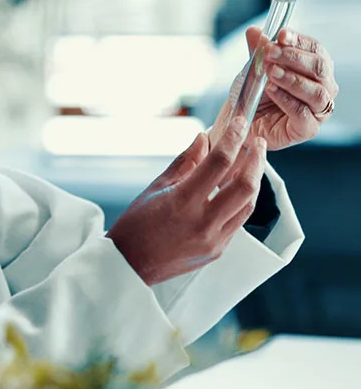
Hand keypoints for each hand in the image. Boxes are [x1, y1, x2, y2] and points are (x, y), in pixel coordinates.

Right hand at [106, 117, 266, 284]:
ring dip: (254, 180)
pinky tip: (238, 187)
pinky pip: (238, 221)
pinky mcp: (218, 250)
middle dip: (257, 159)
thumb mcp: (156, 186)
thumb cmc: (136, 224)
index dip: (233, 138)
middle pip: (245, 185)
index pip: (219, 162)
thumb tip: (204, 138)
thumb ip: (185, 161)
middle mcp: (202, 222)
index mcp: (182, 202)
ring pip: (249, 204)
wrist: (129, 264)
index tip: (240, 124)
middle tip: (258, 142)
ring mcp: (213, 240)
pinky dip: (242, 201)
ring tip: (253, 162)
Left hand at [212, 27, 338, 151]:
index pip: (316, 50)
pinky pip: (302, 113)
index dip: (300, 40)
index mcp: (314, 70)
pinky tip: (271, 90)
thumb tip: (254, 30)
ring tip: (270, 71)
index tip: (281, 34)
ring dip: (291, 78)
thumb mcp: (253, 69)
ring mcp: (317, 110)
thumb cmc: (253, 95)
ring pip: (316, 91)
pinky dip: (286, 99)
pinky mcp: (307, 129)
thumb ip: (257, 52)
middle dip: (293, 57)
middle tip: (270, 52)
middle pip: (319, 68)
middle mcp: (323, 88)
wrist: (239, 123)